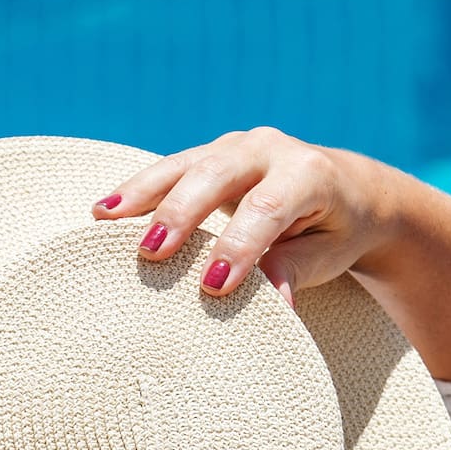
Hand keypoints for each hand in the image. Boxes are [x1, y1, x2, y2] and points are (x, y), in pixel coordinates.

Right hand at [92, 127, 394, 309]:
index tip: (213, 286)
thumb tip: (275, 302)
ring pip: (185, 164)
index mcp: (307, 173)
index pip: (268, 207)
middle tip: (151, 253)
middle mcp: (269, 148)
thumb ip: (297, 269)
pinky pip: (172, 170)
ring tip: (105, 218)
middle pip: (218, 175)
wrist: (345, 189)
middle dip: (181, 213)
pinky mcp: (211, 155)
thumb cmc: (335, 231)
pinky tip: (105, 210)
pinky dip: (139, 189)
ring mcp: (235, 146)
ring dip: (143, 192)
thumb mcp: (327, 254)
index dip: (239, 245)